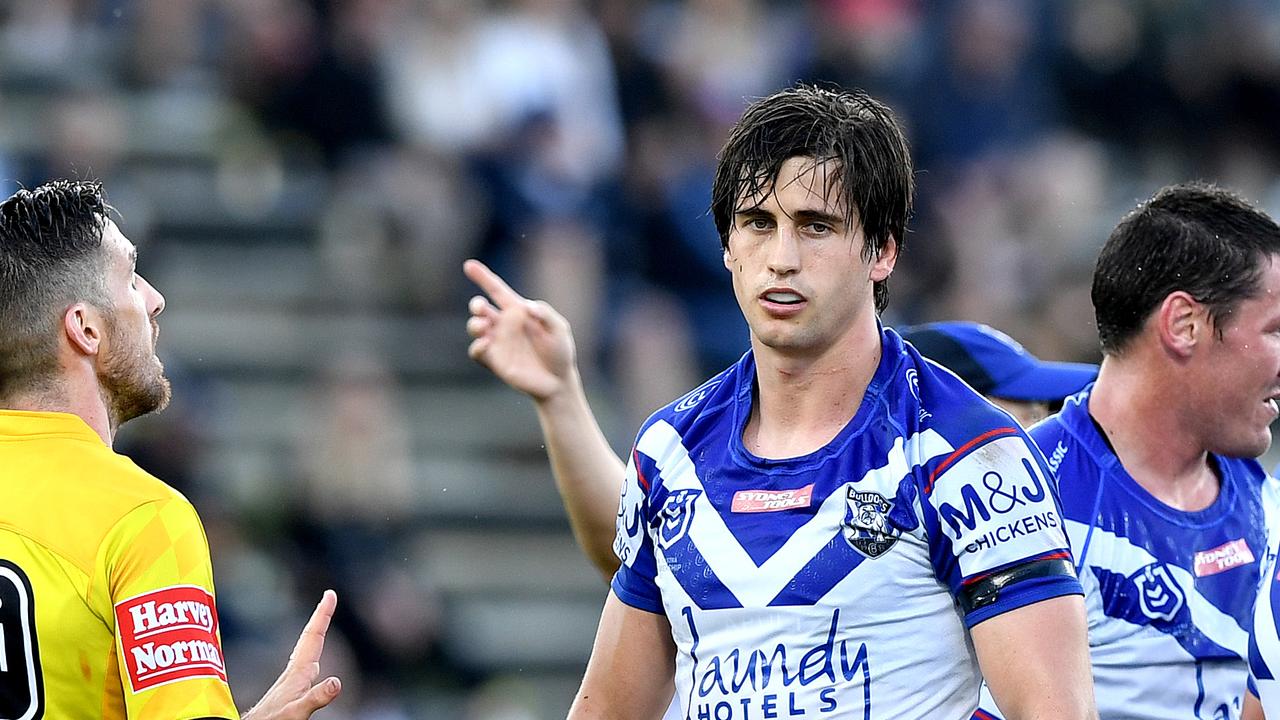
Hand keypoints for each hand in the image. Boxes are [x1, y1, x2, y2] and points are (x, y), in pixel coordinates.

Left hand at [241, 590, 341, 719]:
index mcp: (299, 673)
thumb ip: (315, 697)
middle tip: (329, 598)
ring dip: (316, 633)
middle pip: (311, 638)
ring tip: (322, 623)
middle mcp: (295, 672)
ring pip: (307, 650)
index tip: (330, 593)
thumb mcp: (296, 712)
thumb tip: (337, 681)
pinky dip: (312, 655)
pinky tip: (313, 664)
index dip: (323, 614)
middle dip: (321, 617)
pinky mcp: (289, 690)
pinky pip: (305, 663)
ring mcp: (291, 680)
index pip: (313, 637)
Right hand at [464, 259, 576, 401]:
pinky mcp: (494, 360)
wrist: (557, 381)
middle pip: (481, 309)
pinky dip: (477, 346)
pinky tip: (484, 343)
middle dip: (476, 305)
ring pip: (476, 327)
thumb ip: (546, 315)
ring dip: (475, 324)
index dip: (483, 277)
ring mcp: (497, 342)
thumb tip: (527, 308)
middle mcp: (504, 325)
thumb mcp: (559, 329)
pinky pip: (477, 351)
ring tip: (482, 325)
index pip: (497, 290)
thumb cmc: (560, 351)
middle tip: (481, 307)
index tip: (469, 265)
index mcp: (518, 311)